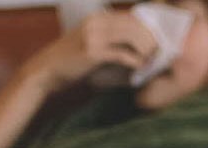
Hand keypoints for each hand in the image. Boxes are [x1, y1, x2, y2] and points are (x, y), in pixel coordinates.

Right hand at [21, 10, 158, 93]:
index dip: (149, 29)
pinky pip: (123, 55)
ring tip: (150, 61)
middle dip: (152, 40)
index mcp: (98, 17)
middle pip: (136, 25)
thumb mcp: (93, 43)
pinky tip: (140, 68)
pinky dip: (136, 62)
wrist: (48, 71)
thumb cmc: (73, 61)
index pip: (132, 17)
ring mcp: (94, 35)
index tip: (160, 41)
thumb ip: (114, 40)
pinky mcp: (93, 52)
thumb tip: (142, 46)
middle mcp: (97, 22)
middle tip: (159, 54)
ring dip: (146, 51)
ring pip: (133, 37)